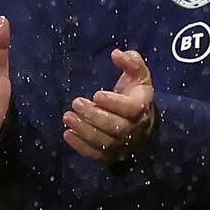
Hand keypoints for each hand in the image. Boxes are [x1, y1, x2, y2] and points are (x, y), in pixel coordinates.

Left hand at [63, 48, 154, 163]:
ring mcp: (124, 145)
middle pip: (117, 127)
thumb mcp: (138, 74)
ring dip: (85, 131)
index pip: (132, 109)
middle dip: (94, 116)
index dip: (115, 104)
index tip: (96, 95)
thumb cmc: (135, 93)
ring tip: (67, 117)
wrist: (141, 122)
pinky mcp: (112, 156)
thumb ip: (131, 61)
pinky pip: (97, 155)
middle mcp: (135, 129)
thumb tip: (117, 54)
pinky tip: (67, 134)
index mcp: (142, 107)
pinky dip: (81, 147)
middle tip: (76, 103)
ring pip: (105, 142)